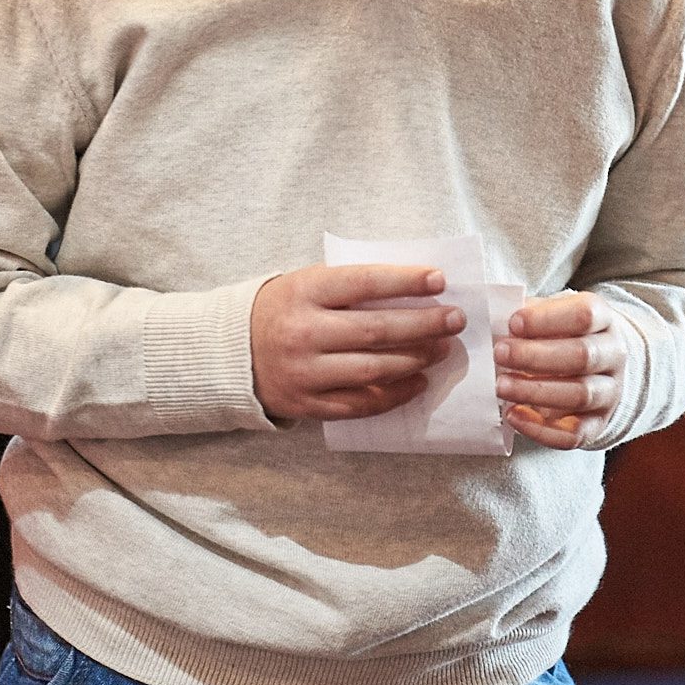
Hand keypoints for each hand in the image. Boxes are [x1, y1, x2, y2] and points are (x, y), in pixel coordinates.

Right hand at [250, 265, 463, 421]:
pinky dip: (394, 394)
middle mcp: (303, 332)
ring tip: (442, 349)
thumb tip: (416, 285)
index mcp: (303, 292)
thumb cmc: (282, 309)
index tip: (441, 280)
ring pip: (373, 369)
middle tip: (455, 320)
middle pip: (376, 330)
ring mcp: (304, 372)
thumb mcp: (306, 283)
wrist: (229, 350)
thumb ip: (351, 284)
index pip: (364, 282)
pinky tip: (418, 382)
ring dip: (415, 359)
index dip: (405, 281)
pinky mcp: (307, 404)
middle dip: (424, 324)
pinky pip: (360, 403)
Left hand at [493, 290, 632, 447]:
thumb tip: (496, 322)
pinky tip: (514, 416)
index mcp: (604, 320)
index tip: (513, 323)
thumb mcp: (553, 315)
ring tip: (501, 386)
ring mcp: (609, 392)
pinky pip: (574, 434)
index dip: (547, 319)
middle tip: (499, 354)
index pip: (584, 315)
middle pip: (582, 355)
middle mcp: (613, 355)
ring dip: (535, 392)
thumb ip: (530, 316)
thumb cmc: (565, 335)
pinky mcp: (598, 424)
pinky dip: (541, 429)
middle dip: (535, 356)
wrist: (599, 367)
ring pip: (579, 394)